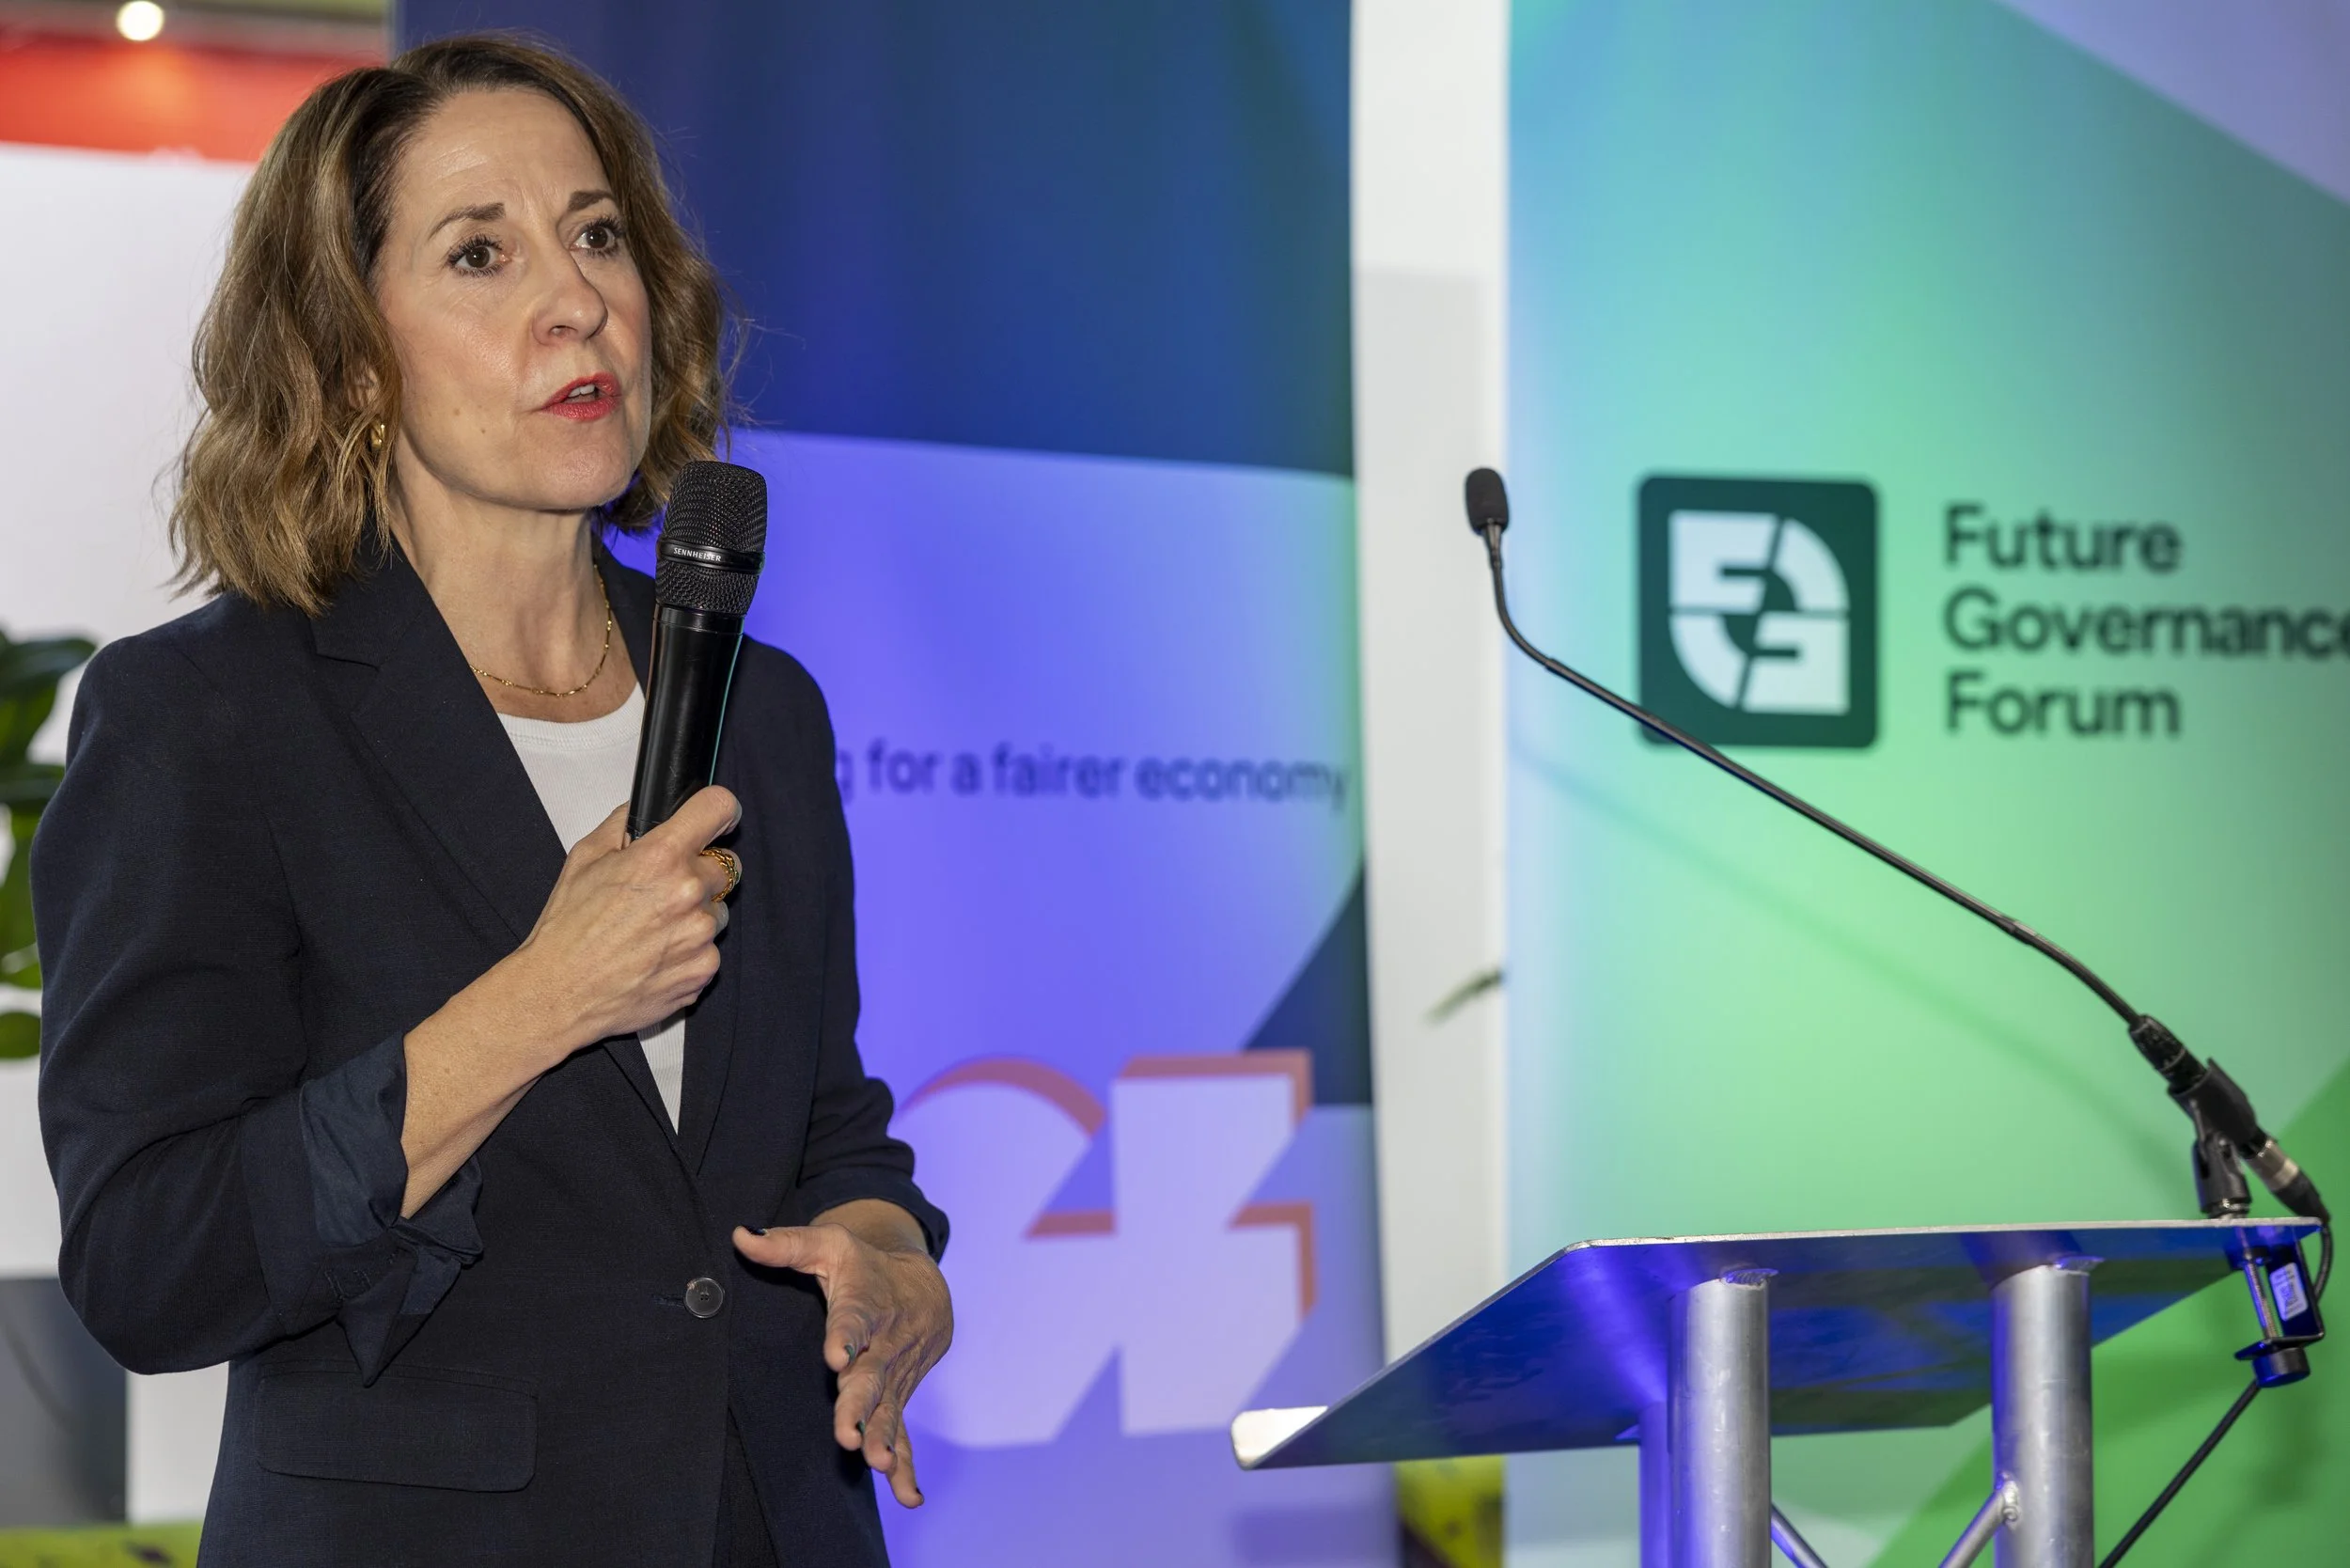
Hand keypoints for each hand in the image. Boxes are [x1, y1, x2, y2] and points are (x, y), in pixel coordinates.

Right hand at [510, 786, 739, 1057]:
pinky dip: (689, 951)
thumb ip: (625, 824)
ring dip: (695, 915)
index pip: (719, 809)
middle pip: (726, 865)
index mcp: (661, 857)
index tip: (717, 820)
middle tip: (663, 889)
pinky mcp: (704, 969)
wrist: (559, 993)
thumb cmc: (567, 929)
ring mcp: (700, 934)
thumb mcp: (584, 857)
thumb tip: (652, 809)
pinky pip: (710, 948)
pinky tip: (655, 956)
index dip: (719, 811)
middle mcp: (688, 893)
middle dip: (700, 872)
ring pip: (718, 910)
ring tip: (652, 929)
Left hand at [733, 1203, 951, 1507]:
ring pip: (889, 1409)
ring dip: (883, 1438)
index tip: (835, 1355)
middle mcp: (882, 1346)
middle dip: (860, 1406)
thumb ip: (785, 1245)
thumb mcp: (828, 1245)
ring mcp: (893, 1376)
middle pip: (871, 1377)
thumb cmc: (864, 1267)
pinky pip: (904, 1433)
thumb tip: (740, 1235)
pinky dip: (907, 1464)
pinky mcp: (899, 1398)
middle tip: (847, 1433)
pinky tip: (907, 1496)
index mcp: (863, 1305)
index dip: (845, 1336)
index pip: (854, 1320)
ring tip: (876, 1463)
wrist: (924, 1287)